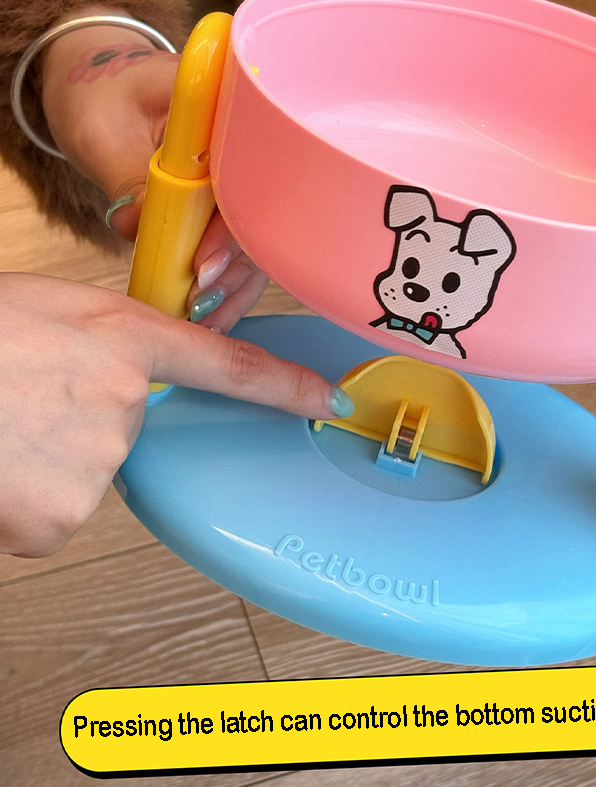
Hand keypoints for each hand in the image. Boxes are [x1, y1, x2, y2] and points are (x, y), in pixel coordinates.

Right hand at [0, 273, 351, 557]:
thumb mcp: (41, 314)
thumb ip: (100, 347)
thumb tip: (122, 390)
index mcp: (121, 337)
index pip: (231, 365)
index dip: (287, 385)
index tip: (327, 401)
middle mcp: (125, 399)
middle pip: (126, 430)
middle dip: (80, 423)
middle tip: (21, 404)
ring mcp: (97, 460)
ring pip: (84, 475)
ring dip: (43, 462)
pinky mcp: (61, 518)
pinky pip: (53, 514)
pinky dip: (22, 500)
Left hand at [40, 10, 262, 330]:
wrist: (105, 96)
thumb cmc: (103, 96)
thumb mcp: (102, 130)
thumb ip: (124, 175)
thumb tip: (139, 225)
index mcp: (230, 112)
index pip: (252, 178)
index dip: (234, 229)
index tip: (202, 268)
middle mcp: (251, 150)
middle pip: (264, 222)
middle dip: (234, 273)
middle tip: (198, 309)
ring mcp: (247, 185)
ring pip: (259, 247)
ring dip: (232, 290)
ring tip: (200, 323)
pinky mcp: (236, 211)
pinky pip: (242, 254)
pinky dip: (225, 287)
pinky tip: (206, 314)